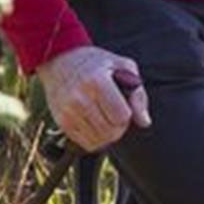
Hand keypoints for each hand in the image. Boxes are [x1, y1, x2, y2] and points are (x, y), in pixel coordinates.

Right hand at [36, 45, 150, 151]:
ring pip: (99, 141)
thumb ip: (138, 94)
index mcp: (97, 82)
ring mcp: (68, 111)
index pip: (121, 117)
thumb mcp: (122, 66)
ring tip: (104, 118)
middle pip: (111, 132)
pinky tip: (94, 124)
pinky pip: (86, 144)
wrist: (59, 59)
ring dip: (107, 134)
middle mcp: (79, 98)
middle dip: (119, 127)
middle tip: (114, 113)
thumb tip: (144, 122)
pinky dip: (95, 139)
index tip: (122, 105)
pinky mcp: (62, 121)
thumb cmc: (95, 62)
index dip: (127, 115)